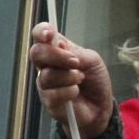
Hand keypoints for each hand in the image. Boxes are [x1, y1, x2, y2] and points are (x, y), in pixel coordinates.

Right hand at [28, 22, 113, 138]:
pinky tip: (76, 92)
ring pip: (46, 75)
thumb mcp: (92, 61)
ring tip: (81, 79)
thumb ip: (77, 52)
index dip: (41, 32)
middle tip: (75, 62)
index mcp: (56, 50)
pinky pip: (52, 94)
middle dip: (57, 56)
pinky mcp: (48, 101)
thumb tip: (60, 45)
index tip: (50, 35)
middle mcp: (46, 65)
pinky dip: (69, 91)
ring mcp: (45, 83)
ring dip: (68, 76)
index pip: (40, 35)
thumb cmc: (95, 80)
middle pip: (37, 53)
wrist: (101, 106)